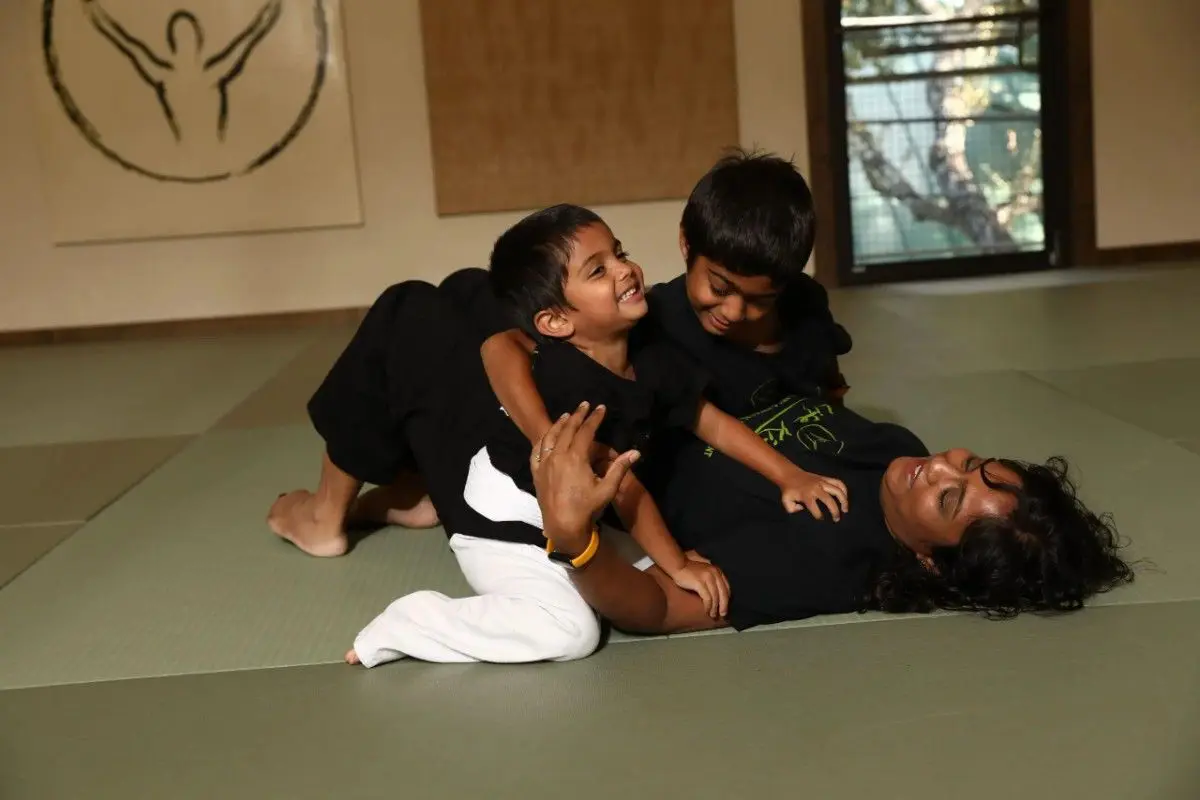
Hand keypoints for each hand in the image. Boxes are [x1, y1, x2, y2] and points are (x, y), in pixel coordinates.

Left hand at [530, 403, 639, 553]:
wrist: (563, 526)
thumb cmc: (587, 508)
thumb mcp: (607, 489)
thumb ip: (620, 468)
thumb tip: (636, 452)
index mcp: (575, 458)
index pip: (586, 431)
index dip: (594, 418)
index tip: (601, 408)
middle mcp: (558, 456)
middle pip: (567, 429)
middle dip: (577, 415)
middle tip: (585, 405)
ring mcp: (544, 464)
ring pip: (550, 437)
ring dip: (559, 424)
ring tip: (567, 415)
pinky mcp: (536, 473)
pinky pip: (537, 451)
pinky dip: (542, 440)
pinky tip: (547, 436)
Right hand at [669, 561, 729, 619]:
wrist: (677, 565)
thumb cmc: (688, 569)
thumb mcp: (704, 570)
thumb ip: (711, 576)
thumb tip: (716, 589)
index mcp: (717, 571)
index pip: (726, 587)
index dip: (726, 598)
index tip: (724, 607)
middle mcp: (715, 573)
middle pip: (723, 593)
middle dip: (724, 605)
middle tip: (723, 615)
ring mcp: (708, 577)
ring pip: (716, 597)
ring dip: (715, 608)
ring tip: (713, 615)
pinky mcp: (700, 583)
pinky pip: (707, 598)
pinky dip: (708, 606)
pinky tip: (706, 611)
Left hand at [779, 468, 847, 520]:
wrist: (790, 474)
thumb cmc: (788, 489)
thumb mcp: (786, 501)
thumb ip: (792, 509)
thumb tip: (802, 509)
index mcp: (806, 495)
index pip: (815, 508)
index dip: (818, 515)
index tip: (820, 519)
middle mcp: (816, 488)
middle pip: (829, 500)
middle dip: (834, 511)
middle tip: (836, 519)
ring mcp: (822, 482)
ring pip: (837, 490)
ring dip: (843, 500)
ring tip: (845, 509)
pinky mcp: (825, 478)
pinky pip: (838, 482)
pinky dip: (844, 489)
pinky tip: (845, 497)